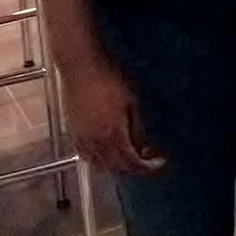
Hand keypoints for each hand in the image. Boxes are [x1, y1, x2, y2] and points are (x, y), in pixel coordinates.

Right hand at [61, 54, 165, 175]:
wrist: (81, 68)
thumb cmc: (110, 80)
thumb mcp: (132, 102)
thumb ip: (137, 128)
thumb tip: (143, 146)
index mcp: (112, 135)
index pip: (131, 163)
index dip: (148, 167)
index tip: (161, 161)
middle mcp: (95, 142)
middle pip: (115, 168)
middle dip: (134, 167)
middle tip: (149, 158)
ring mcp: (82, 139)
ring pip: (99, 164)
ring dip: (117, 166)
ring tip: (132, 154)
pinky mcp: (73, 132)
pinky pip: (86, 156)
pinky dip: (99, 160)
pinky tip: (109, 149)